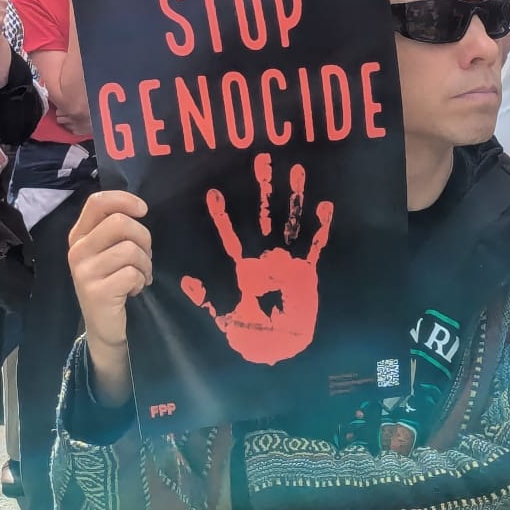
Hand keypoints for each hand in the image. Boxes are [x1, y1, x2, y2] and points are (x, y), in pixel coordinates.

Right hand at [69, 190, 151, 400]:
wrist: (103, 327)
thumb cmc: (111, 282)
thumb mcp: (107, 252)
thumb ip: (115, 229)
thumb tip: (138, 208)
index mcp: (79, 235)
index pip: (97, 202)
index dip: (124, 200)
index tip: (143, 210)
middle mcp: (77, 250)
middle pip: (120, 223)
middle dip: (143, 238)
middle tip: (145, 257)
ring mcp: (84, 271)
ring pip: (130, 249)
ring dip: (145, 264)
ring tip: (140, 276)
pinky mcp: (96, 292)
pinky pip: (132, 273)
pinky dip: (141, 281)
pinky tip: (134, 290)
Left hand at [180, 152, 332, 365]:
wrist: (279, 349)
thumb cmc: (251, 334)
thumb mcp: (225, 317)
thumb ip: (206, 298)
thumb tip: (185, 280)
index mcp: (244, 268)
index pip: (230, 235)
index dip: (222, 215)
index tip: (213, 191)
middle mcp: (265, 258)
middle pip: (262, 217)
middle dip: (262, 190)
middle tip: (260, 159)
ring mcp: (287, 262)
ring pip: (290, 222)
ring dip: (293, 198)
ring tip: (295, 170)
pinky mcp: (306, 272)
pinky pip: (314, 246)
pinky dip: (320, 227)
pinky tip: (325, 205)